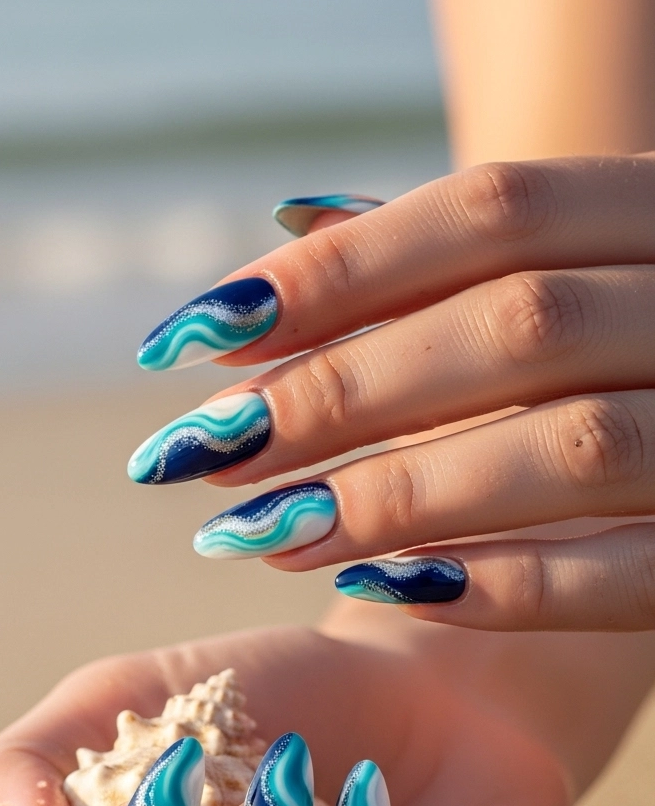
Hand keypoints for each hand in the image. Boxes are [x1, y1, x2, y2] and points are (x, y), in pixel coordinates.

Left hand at [130, 156, 654, 630]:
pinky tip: (385, 592)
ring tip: (257, 532)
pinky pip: (632, 573)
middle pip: (515, 328)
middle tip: (200, 452)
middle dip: (339, 394)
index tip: (195, 339)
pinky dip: (508, 583)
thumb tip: (286, 232)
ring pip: (571, 450)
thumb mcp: (572, 267)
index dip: (337, 277)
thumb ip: (454, 257)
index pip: (491, 214)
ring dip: (397, 498)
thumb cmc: (637, 344)